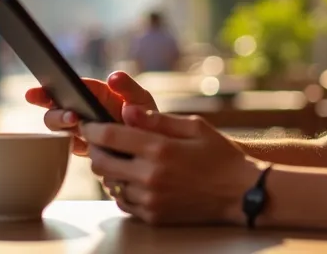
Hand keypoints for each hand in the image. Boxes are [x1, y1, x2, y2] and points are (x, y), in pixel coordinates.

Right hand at [24, 71, 156, 155]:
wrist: (153, 149)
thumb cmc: (146, 118)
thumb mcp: (141, 99)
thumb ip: (129, 88)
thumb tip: (114, 77)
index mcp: (94, 93)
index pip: (68, 88)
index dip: (48, 91)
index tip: (34, 94)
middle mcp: (84, 110)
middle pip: (56, 109)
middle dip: (54, 112)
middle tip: (70, 117)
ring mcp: (82, 130)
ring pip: (59, 129)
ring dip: (61, 128)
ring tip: (75, 127)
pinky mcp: (85, 148)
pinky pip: (70, 147)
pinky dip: (70, 146)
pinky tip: (79, 145)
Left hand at [82, 105, 262, 225]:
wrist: (240, 193)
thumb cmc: (220, 155)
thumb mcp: (194, 127)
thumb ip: (157, 119)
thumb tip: (127, 110)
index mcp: (159, 149)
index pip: (109, 137)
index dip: (92, 128)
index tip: (87, 123)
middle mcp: (150, 176)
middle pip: (102, 163)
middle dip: (95, 150)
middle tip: (100, 142)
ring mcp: (151, 199)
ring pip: (110, 184)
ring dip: (110, 171)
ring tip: (121, 160)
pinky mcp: (154, 216)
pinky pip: (124, 202)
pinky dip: (123, 190)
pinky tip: (134, 179)